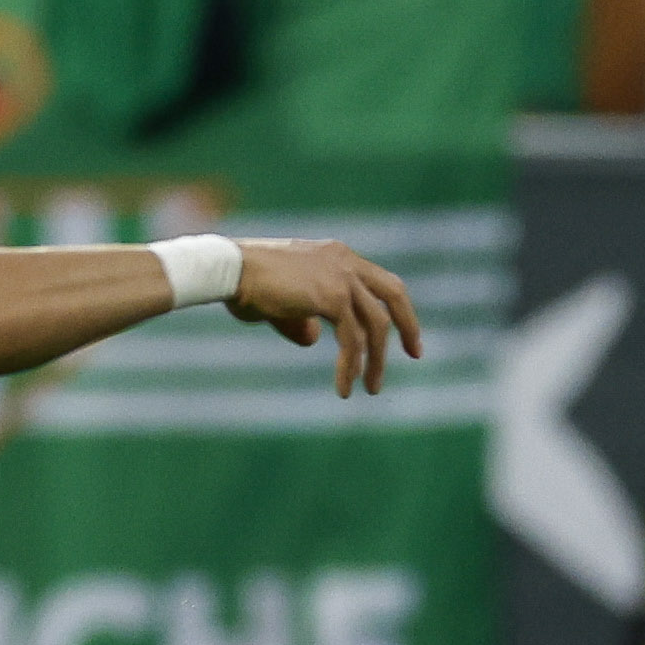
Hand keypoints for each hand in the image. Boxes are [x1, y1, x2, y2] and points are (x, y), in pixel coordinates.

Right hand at [225, 238, 422, 397]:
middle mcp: (345, 262)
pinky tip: (345, 387)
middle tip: (416, 353)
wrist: (228, 269)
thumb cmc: (241, 284)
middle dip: (407, 326)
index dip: (391, 306)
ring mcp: (341, 278)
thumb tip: (313, 341)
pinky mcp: (331, 298)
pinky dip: (351, 366)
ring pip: (375, 325)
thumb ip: (299, 320)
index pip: (377, 281)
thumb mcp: (277, 304)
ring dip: (375, 361)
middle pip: (393, 294)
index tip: (398, 332)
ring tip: (370, 388)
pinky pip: (353, 339)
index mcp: (335, 256)